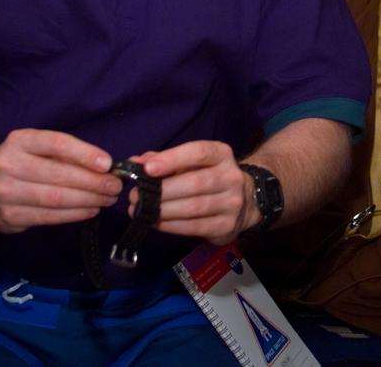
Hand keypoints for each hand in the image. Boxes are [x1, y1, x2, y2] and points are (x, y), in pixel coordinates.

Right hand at [0, 128, 121, 233]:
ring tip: (107, 199)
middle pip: (59, 175)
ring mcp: (6, 192)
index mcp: (19, 141)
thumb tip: (104, 167)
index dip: (85, 154)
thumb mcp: (36, 148)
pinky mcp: (9, 216)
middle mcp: (8, 164)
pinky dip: (74, 214)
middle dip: (93, 182)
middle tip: (115, 186)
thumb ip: (64, 154)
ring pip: (56, 198)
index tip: (108, 164)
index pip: (57, 144)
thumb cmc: (21, 162)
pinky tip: (90, 210)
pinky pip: (49, 216)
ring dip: (88, 200)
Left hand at [134, 141, 253, 244]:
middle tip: (136, 195)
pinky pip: (194, 226)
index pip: (199, 152)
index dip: (173, 159)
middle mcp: (231, 177)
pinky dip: (171, 225)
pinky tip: (156, 222)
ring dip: (163, 210)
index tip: (148, 168)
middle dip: (161, 190)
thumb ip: (163, 160)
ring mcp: (232, 203)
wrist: (245, 201)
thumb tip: (135, 163)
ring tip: (141, 210)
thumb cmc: (209, 176)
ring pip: (193, 207)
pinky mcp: (226, 226)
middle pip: (194, 183)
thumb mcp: (190, 163)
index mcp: (222, 154)